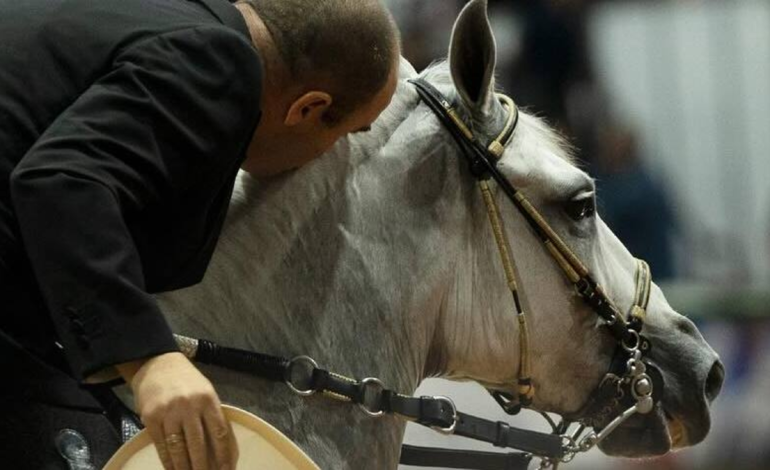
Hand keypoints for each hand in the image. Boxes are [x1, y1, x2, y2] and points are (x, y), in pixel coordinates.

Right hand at [117, 352, 238, 469]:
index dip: (224, 455)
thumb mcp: (206, 392)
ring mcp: (168, 412)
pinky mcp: (151, 418)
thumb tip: (221, 448)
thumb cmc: (187, 381)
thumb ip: (212, 416)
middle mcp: (189, 406)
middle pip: (198, 444)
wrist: (156, 364)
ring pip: (178, 448)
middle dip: (203, 467)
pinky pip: (161, 445)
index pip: (219, 433)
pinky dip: (168, 462)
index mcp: (208, 399)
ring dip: (184, 468)